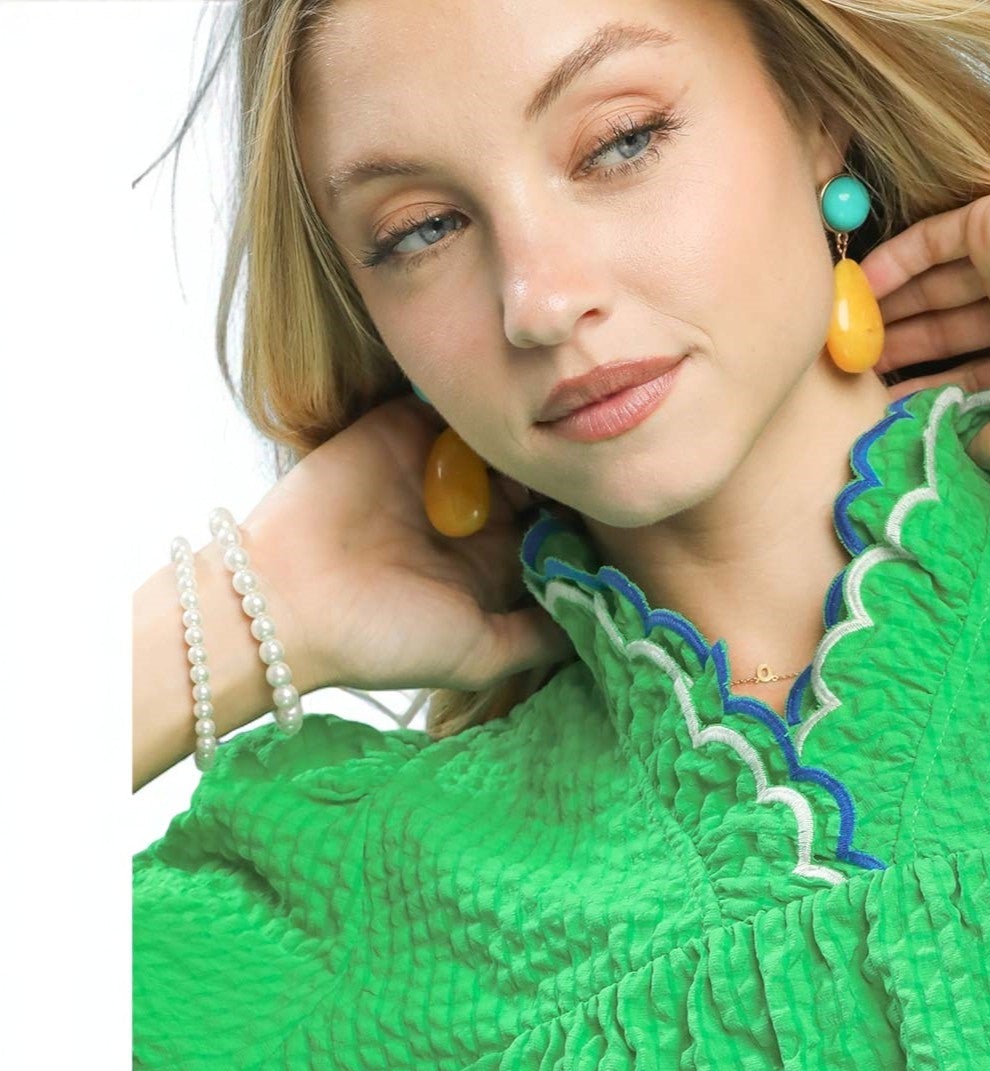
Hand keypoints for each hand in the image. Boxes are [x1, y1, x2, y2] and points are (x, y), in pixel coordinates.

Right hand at [236, 394, 574, 697]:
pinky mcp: (400, 428)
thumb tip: (597, 622)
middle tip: (581, 461)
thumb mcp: (480, 653)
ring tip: (549, 432)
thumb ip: (538, 638)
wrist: (288, 601)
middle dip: (559, 469)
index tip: (605, 505)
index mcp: (493, 564)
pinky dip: (478, 402)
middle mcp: (471, 514)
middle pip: (534, 477)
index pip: (554, 528)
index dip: (580, 515)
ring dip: (524, 433)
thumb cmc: (386, 639)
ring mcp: (436, 468)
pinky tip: (509, 402)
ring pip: (499, 438)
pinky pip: (451, 405)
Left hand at [859, 184, 989, 476]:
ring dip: (892, 310)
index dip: (926, 394)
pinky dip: (896, 262)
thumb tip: (963, 451)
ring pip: (935, 289)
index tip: (880, 413)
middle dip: (902, 352)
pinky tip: (860, 285)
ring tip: (846, 334)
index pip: (971, 379)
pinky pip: (934, 243)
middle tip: (852, 371)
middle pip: (947, 333)